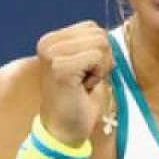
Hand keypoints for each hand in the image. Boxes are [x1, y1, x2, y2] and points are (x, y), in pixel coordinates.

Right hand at [34, 21, 113, 145]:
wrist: (64, 130)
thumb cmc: (78, 100)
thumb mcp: (85, 65)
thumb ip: (92, 45)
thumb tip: (109, 34)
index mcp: (51, 39)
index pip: (93, 28)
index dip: (98, 53)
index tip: (83, 73)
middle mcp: (48, 43)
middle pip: (98, 34)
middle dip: (101, 59)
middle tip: (84, 81)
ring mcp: (52, 54)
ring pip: (100, 44)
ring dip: (100, 68)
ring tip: (83, 84)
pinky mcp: (60, 67)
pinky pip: (97, 57)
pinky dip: (97, 75)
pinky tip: (83, 88)